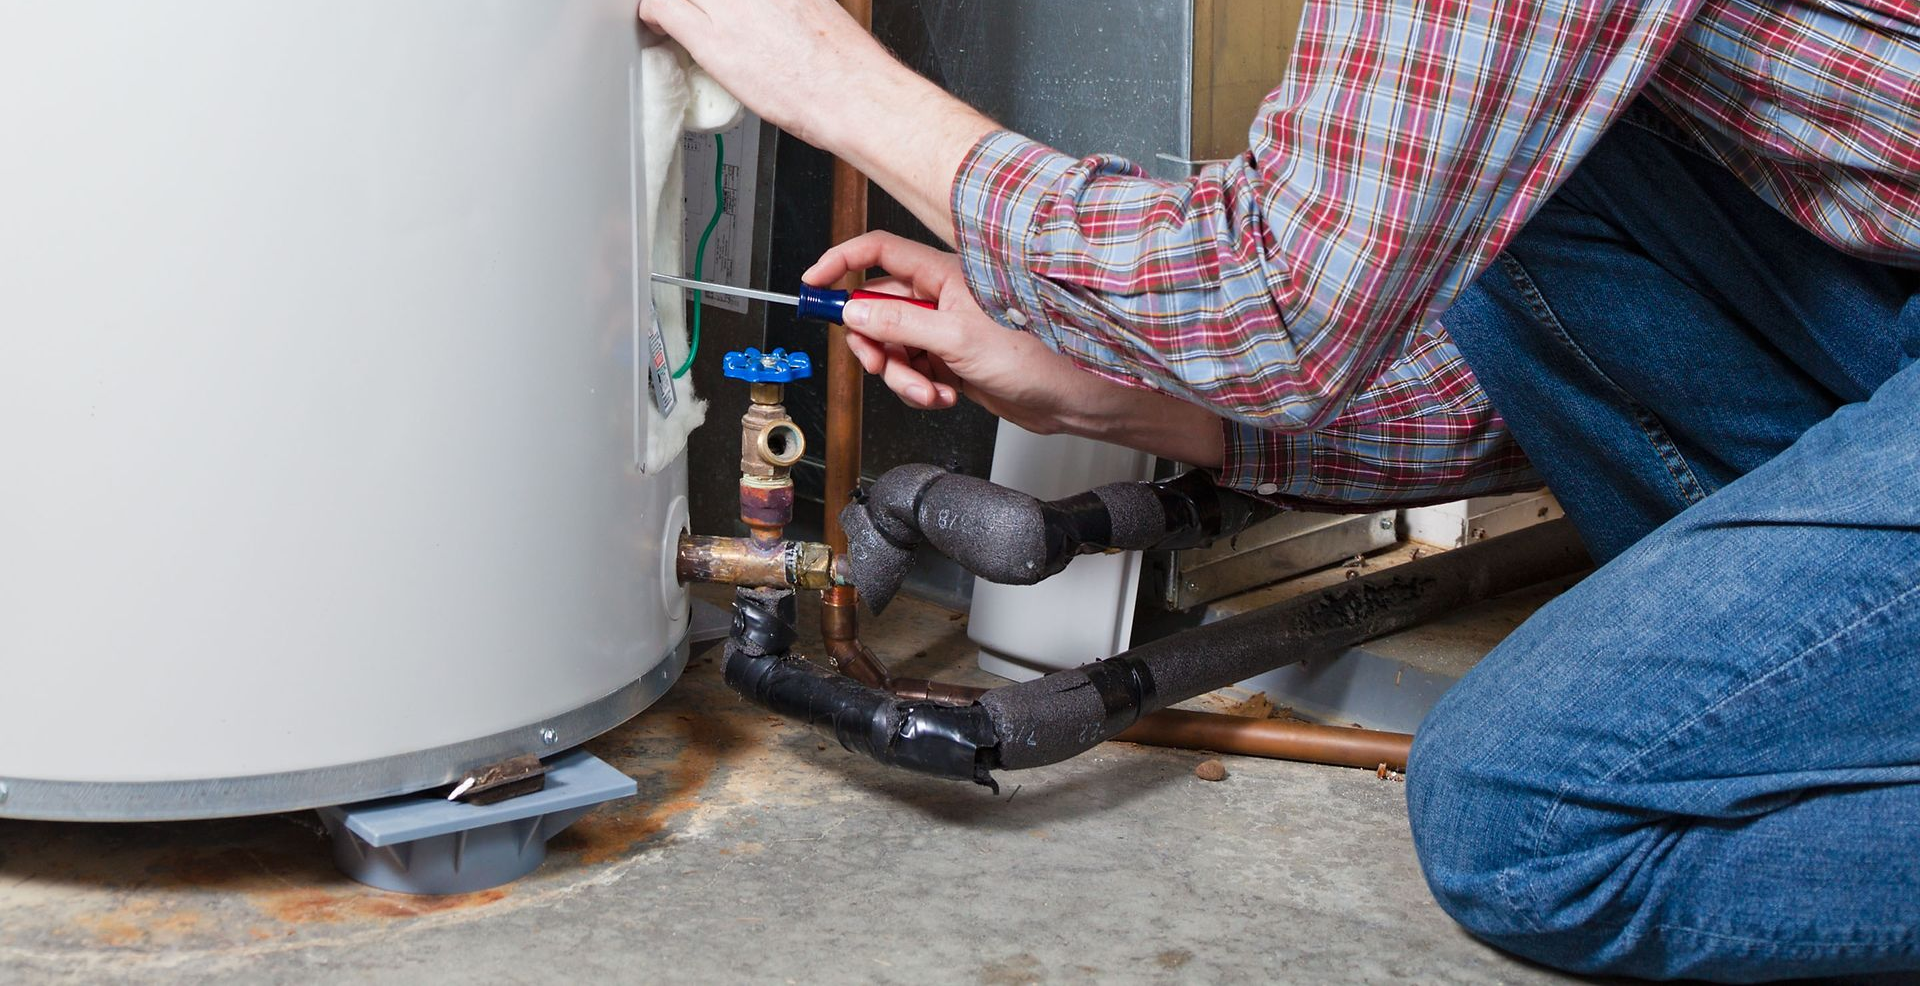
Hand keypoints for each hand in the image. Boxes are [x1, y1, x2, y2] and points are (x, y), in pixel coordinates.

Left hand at [637, 1, 993, 242]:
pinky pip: (663, 9)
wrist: (853, 94)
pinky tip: (657, 23)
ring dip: (673, 2)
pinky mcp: (714, 38)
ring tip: (671, 15)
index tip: (711, 3)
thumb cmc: (843, 66)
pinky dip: (654, 13)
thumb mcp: (814, 9)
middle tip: (693, 10)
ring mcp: (731, 8)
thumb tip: (770, 14)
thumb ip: (781, 6)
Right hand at [806, 233, 1226, 465]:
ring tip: (930, 388)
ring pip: (893, 347)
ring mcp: (946, 330)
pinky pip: (913, 372)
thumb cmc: (1038, 354)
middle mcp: (942, 298)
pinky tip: (944, 394)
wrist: (1072, 397)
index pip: (877, 254)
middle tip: (881, 365)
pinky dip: (919, 388)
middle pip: (876, 308)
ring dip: (901, 375)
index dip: (840, 264)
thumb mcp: (954, 337)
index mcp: (943, 274)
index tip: (813, 285)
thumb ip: (898, 322)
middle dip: (874, 343)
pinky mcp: (952, 361)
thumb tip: (855, 309)